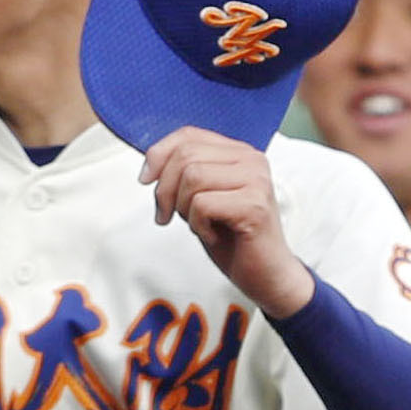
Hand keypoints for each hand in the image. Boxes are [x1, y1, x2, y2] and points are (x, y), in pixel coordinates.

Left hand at [140, 129, 313, 316]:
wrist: (265, 274)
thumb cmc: (233, 238)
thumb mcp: (201, 198)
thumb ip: (184, 175)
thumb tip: (150, 165)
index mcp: (239, 152)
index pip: (188, 135)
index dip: (158, 155)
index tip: (146, 180)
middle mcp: (251, 160)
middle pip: (185, 156)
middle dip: (165, 189)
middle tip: (167, 215)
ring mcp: (256, 180)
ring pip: (193, 177)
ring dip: (183, 208)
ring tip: (199, 224)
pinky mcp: (254, 205)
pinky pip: (203, 204)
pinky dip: (197, 225)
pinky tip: (213, 235)